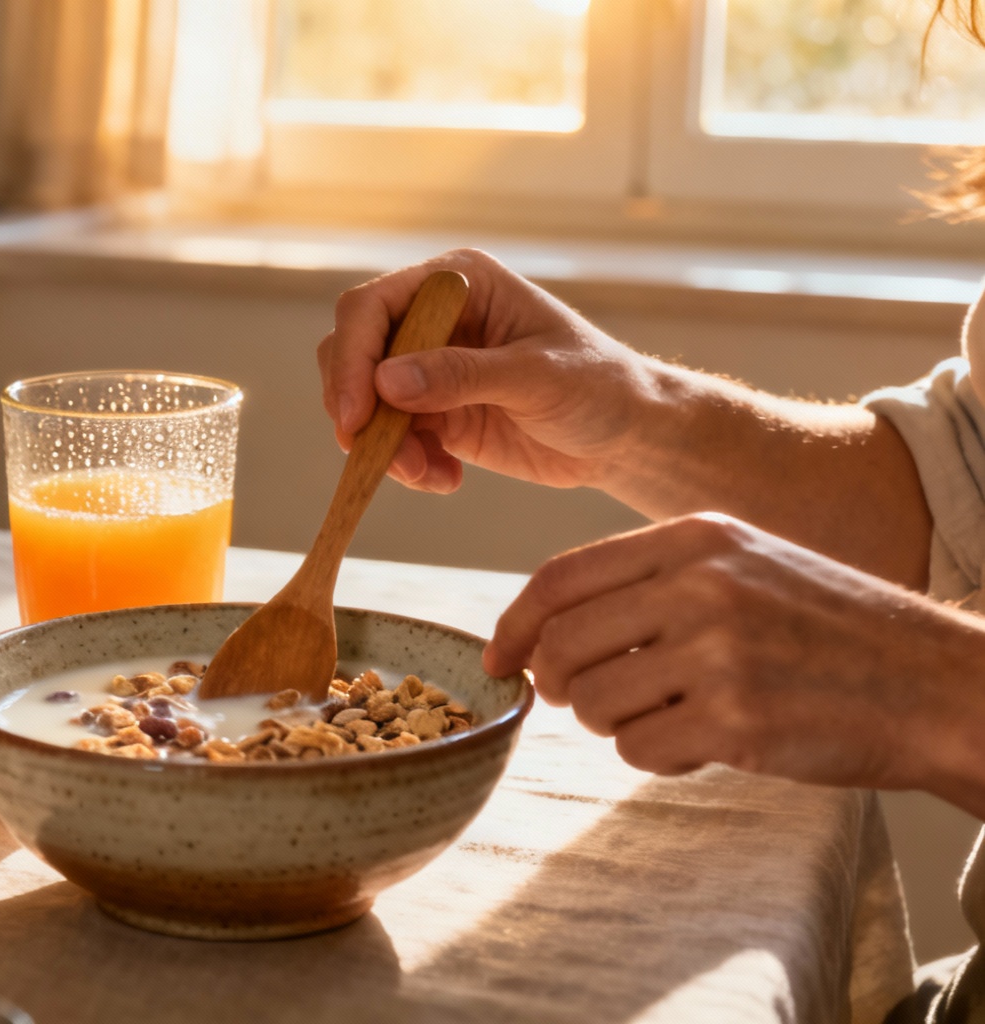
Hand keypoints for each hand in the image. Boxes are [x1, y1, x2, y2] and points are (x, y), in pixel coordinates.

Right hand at [317, 248, 665, 493]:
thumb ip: (462, 375)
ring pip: (365, 402)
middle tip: (375, 455)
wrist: (627, 436)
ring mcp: (429, 368)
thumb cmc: (600, 386)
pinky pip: (390, 439)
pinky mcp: (433, 413)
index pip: (372, 307)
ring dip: (382, 445)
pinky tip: (447, 478)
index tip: (354, 415)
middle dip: (358, 407)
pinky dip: (405, 465)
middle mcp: (434, 319)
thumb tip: (386, 381)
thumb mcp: (537, 377)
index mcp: (459, 285)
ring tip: (426, 473)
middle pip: (354, 352)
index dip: (352, 357)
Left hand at [485, 513, 984, 808]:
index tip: (498, 660)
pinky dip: (655, 757)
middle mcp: (700, 587)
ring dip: (613, 723)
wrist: (935, 683)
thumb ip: (651, 581)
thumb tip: (543, 629)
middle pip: (562, 645)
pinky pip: (639, 750)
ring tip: (668, 715)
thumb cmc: (829, 631)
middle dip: (558, 685)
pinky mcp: (736, 719)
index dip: (514, 626)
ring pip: (595, 703)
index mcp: (695, 540)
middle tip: (584, 701)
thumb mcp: (745, 566)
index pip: (560, 579)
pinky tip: (702, 744)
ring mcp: (718, 652)